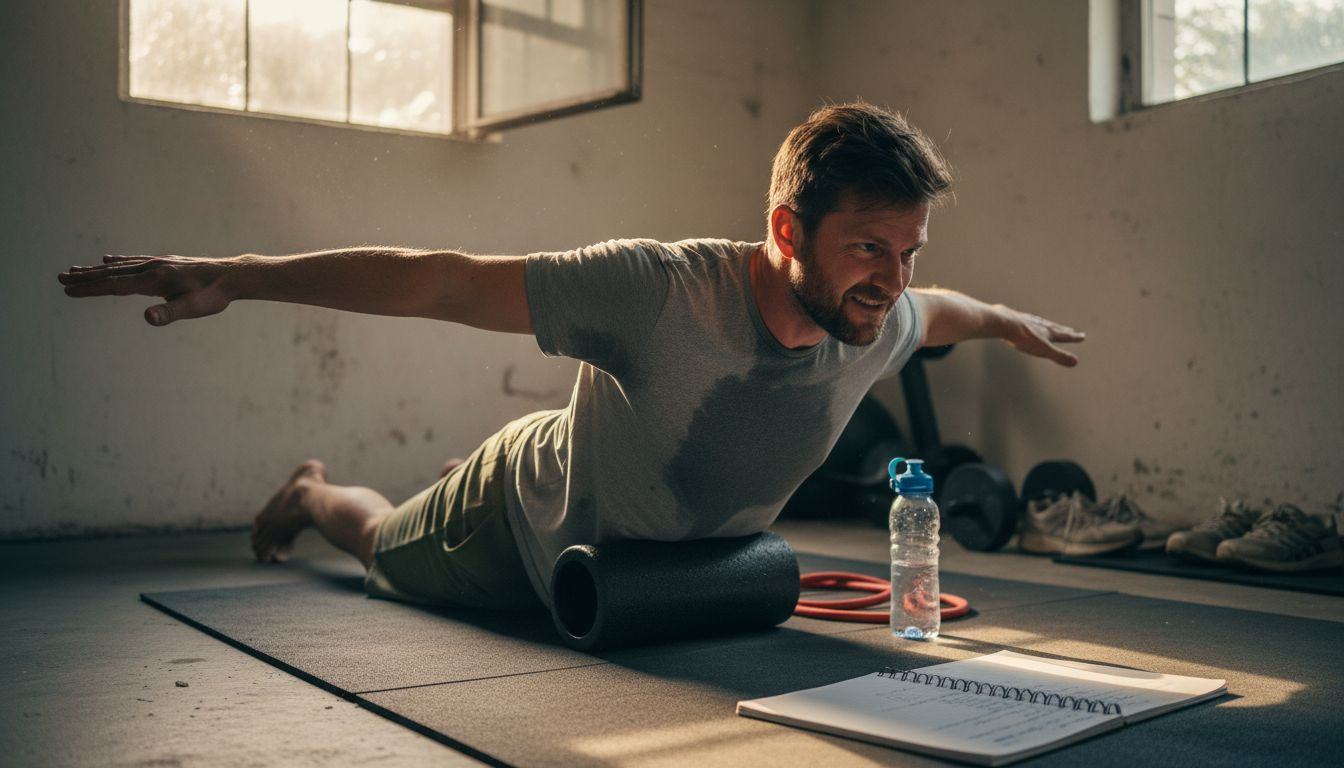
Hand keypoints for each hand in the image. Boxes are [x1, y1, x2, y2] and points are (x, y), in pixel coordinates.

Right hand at [58, 254, 234, 325]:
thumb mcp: (193, 308)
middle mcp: (152, 268)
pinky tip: (108, 260)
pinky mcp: (164, 263)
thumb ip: (170, 313)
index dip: (89, 289)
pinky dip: (118, 262)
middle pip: (111, 273)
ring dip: (95, 270)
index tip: (67, 290)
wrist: (232, 276)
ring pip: (120, 266)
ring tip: (74, 270)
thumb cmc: (213, 295)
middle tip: (59, 279)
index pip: (114, 286)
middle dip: (84, 278)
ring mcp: (157, 263)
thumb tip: (147, 318)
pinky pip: (134, 262)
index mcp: (154, 280)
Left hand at [1001, 307, 1084, 366]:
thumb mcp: (1042, 349)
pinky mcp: (1014, 319)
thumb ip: (1058, 356)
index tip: (1082, 336)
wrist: (1003, 322)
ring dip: (1048, 326)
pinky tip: (1025, 322)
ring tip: (1050, 326)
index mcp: (1047, 332)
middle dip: (1064, 331)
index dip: (1074, 337)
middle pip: (1054, 328)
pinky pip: (1025, 321)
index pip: (1064, 336)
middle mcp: (1039, 325)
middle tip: (1071, 331)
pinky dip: (1030, 322)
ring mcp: (1027, 321)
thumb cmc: (1023, 338)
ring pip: (1040, 324)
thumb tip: (1076, 362)